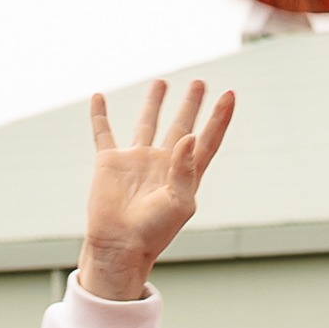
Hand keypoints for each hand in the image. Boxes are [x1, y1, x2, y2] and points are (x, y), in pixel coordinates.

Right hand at [79, 80, 233, 298]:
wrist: (119, 245)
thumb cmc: (153, 231)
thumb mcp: (179, 203)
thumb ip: (186, 168)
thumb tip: (190, 135)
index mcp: (185, 174)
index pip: (207, 139)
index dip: (219, 118)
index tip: (230, 94)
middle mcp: (163, 163)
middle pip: (182, 126)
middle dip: (191, 104)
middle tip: (199, 82)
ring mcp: (136, 161)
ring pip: (148, 123)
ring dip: (154, 102)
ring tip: (162, 82)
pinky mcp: (110, 163)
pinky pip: (104, 132)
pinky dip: (100, 115)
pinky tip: (98, 96)